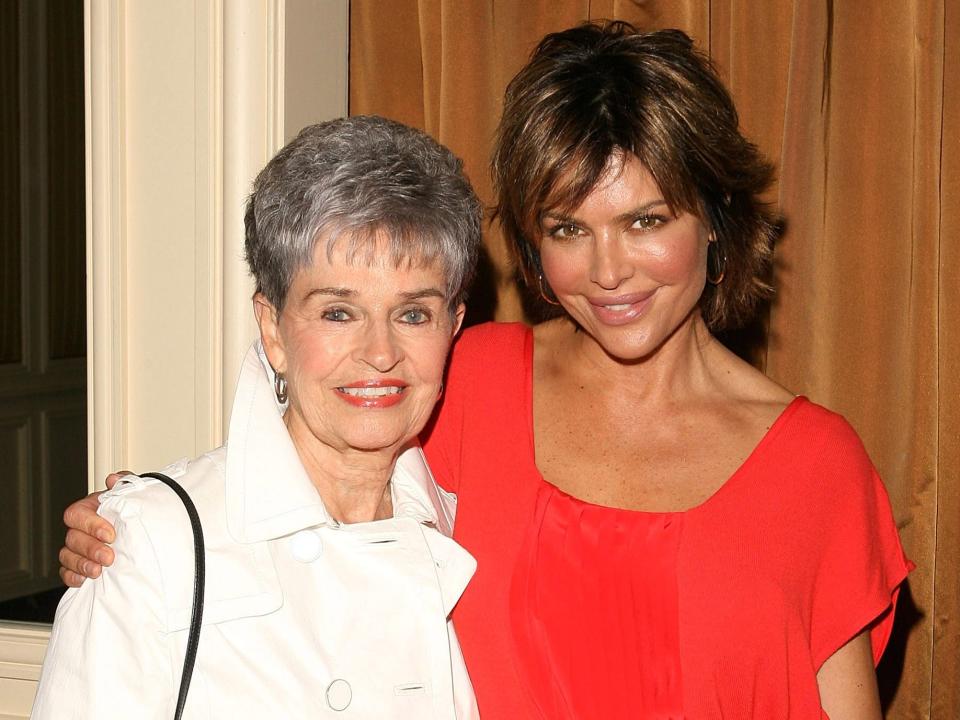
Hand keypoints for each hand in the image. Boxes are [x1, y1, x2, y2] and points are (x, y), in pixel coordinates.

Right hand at [58, 472, 128, 586]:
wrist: (146, 529)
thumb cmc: (136, 510)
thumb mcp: (134, 494)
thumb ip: (125, 484)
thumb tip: (114, 479)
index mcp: (91, 508)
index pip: (77, 514)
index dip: (90, 525)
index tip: (110, 535)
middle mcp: (82, 527)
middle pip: (72, 538)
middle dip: (90, 549)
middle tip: (108, 557)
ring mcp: (79, 547)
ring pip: (67, 555)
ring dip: (81, 565)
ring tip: (98, 572)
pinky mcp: (80, 565)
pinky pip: (67, 572)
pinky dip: (72, 577)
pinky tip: (84, 581)